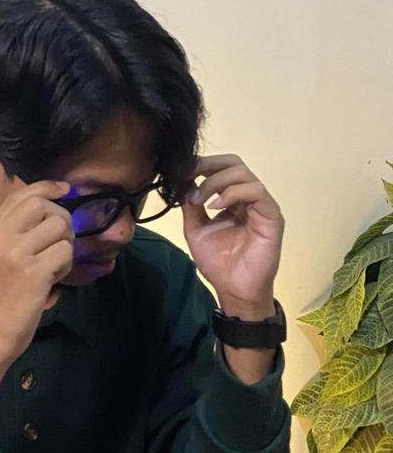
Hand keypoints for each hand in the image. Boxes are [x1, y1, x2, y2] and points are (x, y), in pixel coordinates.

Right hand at [0, 180, 74, 365]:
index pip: (20, 196)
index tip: (65, 189)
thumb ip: (12, 235)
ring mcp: (14, 254)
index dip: (46, 187)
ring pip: (59, 227)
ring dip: (65, 246)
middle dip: (61, 219)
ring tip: (54, 267)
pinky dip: (65, 266)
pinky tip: (53, 281)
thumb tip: (47, 210)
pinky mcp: (32, 272)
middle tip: (60, 243)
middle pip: (42, 205)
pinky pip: (64, 252)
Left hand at [181, 155, 283, 319]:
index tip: (180, 172)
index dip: (200, 165)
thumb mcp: (195, 229)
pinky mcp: (272, 216)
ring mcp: (262, 205)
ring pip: (243, 174)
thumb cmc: (219, 262)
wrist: (233, 289)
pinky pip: (256, 192)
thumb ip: (190, 205)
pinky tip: (215, 207)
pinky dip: (232, 193)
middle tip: (188, 176)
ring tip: (199, 199)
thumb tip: (183, 181)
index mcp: (232, 199)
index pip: (220, 168)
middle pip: (233, 163)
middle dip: (207, 165)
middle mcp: (248, 198)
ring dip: (215, 181)